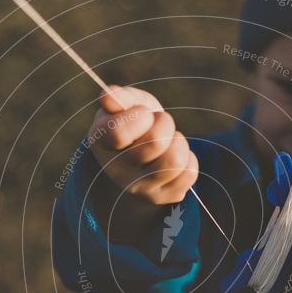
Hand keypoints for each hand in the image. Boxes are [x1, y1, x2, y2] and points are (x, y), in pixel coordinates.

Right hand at [89, 85, 197, 205]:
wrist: (141, 154)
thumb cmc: (133, 121)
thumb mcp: (126, 105)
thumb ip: (119, 98)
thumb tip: (108, 95)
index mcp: (101, 143)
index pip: (119, 133)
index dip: (140, 116)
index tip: (143, 113)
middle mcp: (116, 171)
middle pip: (156, 142)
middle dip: (165, 123)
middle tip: (159, 123)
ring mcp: (139, 188)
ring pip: (175, 161)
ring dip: (179, 142)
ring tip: (169, 140)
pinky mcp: (161, 197)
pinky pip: (189, 173)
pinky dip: (188, 159)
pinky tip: (172, 157)